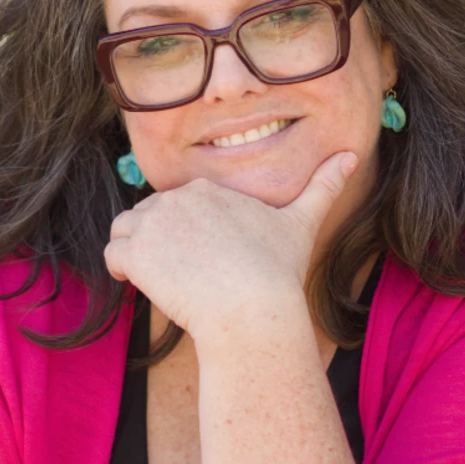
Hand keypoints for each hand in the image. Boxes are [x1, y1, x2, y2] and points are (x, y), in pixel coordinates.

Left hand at [104, 151, 358, 347]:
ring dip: (139, 253)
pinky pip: (112, 255)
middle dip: (162, 243)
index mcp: (206, 188)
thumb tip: (352, 154)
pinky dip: (122, 271)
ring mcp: (152, 223)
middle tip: (190, 275)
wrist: (251, 309)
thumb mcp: (302, 222)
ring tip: (167, 279)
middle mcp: (175, 197)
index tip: (205, 260)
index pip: (178, 204)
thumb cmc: (276, 270)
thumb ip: (323, 185)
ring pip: (127, 231)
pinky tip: (147, 286)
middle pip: (150, 216)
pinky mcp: (135, 252)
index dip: (186, 233)